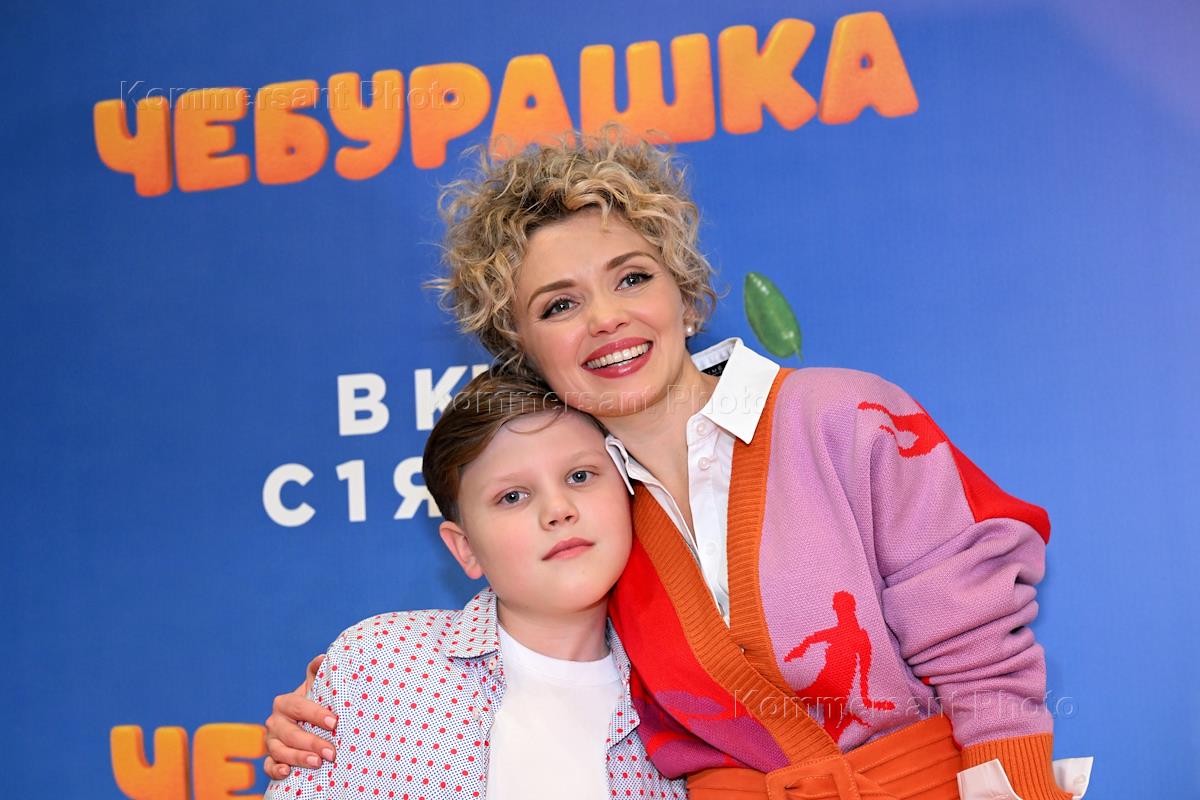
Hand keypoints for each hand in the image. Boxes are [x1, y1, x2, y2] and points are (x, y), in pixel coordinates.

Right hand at [263, 655, 337, 779]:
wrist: (303, 724)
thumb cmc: (312, 704)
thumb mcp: (315, 689)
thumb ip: (317, 673)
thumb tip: (322, 657)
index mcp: (285, 703)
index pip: (298, 707)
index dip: (315, 714)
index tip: (334, 722)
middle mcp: (274, 722)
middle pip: (290, 733)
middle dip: (311, 742)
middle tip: (331, 752)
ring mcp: (271, 741)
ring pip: (279, 751)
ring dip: (298, 758)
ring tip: (317, 763)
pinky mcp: (270, 759)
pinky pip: (268, 766)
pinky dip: (275, 770)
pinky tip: (287, 773)